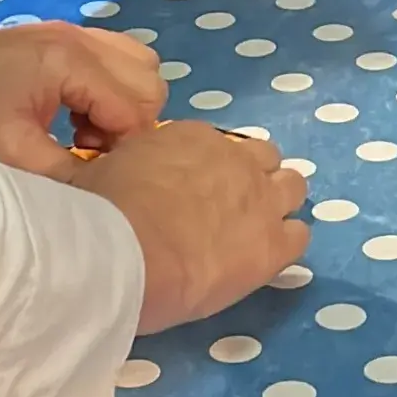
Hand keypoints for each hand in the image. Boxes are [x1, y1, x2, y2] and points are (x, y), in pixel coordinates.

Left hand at [0, 20, 165, 179]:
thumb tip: (109, 198)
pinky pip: (116, 60)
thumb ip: (67, 174)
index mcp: (72, 62)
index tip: (93, 171)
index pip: (136, 111)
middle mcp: (83, 40)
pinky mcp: (65, 39)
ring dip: (124, 105)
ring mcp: (76, 33)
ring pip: (139, 68)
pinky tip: (76, 116)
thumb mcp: (10, 153)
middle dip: (129, 126)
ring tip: (85, 133)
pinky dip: (110, 91)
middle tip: (88, 151)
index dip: (124, 150)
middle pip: (150, 84)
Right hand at [70, 123, 309, 334]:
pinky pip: (299, 236)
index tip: (194, 191)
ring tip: (251, 231)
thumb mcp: (96, 173)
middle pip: (264, 158)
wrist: (123, 253)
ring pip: (292, 187)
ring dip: (275, 205)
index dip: (211, 169)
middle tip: (227, 208)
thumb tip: (99, 172)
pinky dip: (285, 243)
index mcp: (193, 137)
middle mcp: (235, 159)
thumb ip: (112, 168)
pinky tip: (263, 258)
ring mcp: (261, 200)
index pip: (217, 145)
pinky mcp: (274, 244)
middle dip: (252, 179)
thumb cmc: (100, 213)